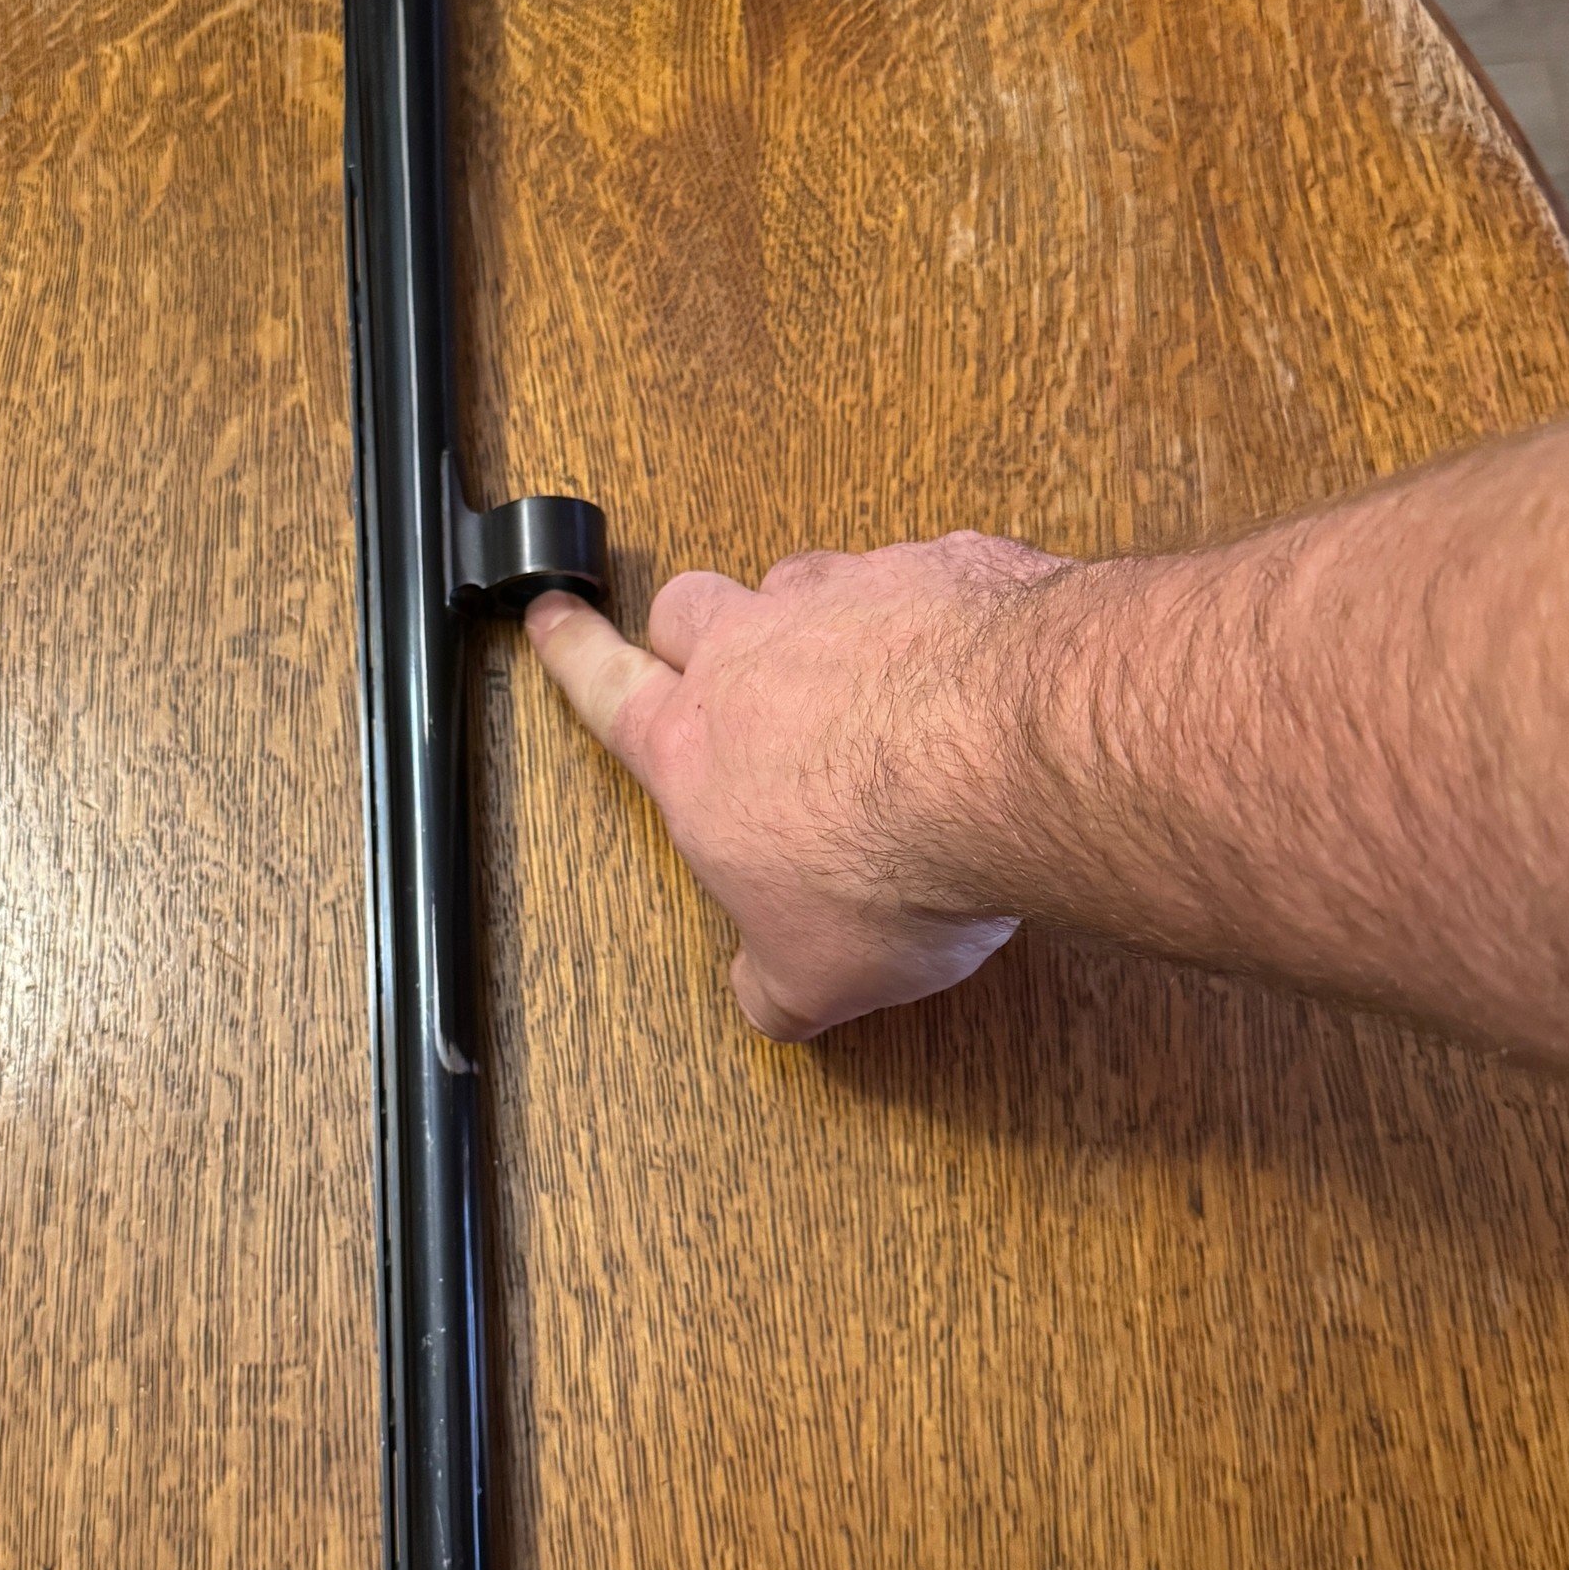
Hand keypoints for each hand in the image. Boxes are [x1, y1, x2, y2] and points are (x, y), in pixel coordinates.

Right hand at [525, 533, 1066, 1039]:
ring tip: (865, 677)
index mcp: (698, 746)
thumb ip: (775, 984)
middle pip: (687, 606)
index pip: (607, 689)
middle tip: (714, 657)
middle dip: (691, 630)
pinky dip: (935, 613)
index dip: (571, 653)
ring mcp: (851, 591)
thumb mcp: (815, 975)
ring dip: (818, 621)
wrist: (1016, 760)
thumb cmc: (897, 861)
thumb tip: (766, 1002)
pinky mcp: (943, 566)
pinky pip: (922, 574)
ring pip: (801, 580)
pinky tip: (976, 668)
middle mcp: (759, 650)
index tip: (552, 618)